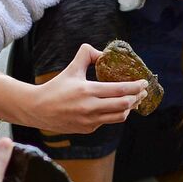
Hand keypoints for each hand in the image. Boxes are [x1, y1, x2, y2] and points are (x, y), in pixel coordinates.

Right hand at [25, 43, 147, 133]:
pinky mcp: (88, 129)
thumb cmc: (56, 87)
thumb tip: (103, 52)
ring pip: (119, 116)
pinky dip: (115, 113)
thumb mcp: (72, 68)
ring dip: (129, 108)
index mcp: (88, 91)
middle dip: (137, 97)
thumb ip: (87, 55)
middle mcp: (90, 108)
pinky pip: (107, 121)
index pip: (120, 90)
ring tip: (133, 100)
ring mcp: (90, 121)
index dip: (136, 86)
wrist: (38, 109)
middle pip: (124, 105)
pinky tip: (117, 107)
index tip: (144, 82)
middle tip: (143, 91)